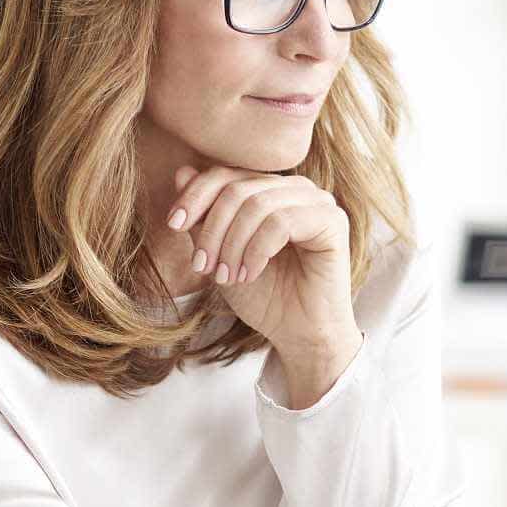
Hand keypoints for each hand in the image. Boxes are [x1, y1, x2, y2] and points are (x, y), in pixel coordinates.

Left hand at [164, 164, 360, 360]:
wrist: (298, 334)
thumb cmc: (263, 296)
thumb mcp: (220, 253)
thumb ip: (204, 217)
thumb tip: (181, 172)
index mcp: (271, 189)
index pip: (226, 175)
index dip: (194, 195)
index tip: (173, 225)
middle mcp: (296, 189)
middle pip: (238, 188)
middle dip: (212, 229)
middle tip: (202, 266)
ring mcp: (318, 202)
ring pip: (257, 204)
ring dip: (232, 245)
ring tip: (226, 276)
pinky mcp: (333, 221)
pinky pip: (281, 222)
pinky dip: (256, 251)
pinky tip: (249, 274)